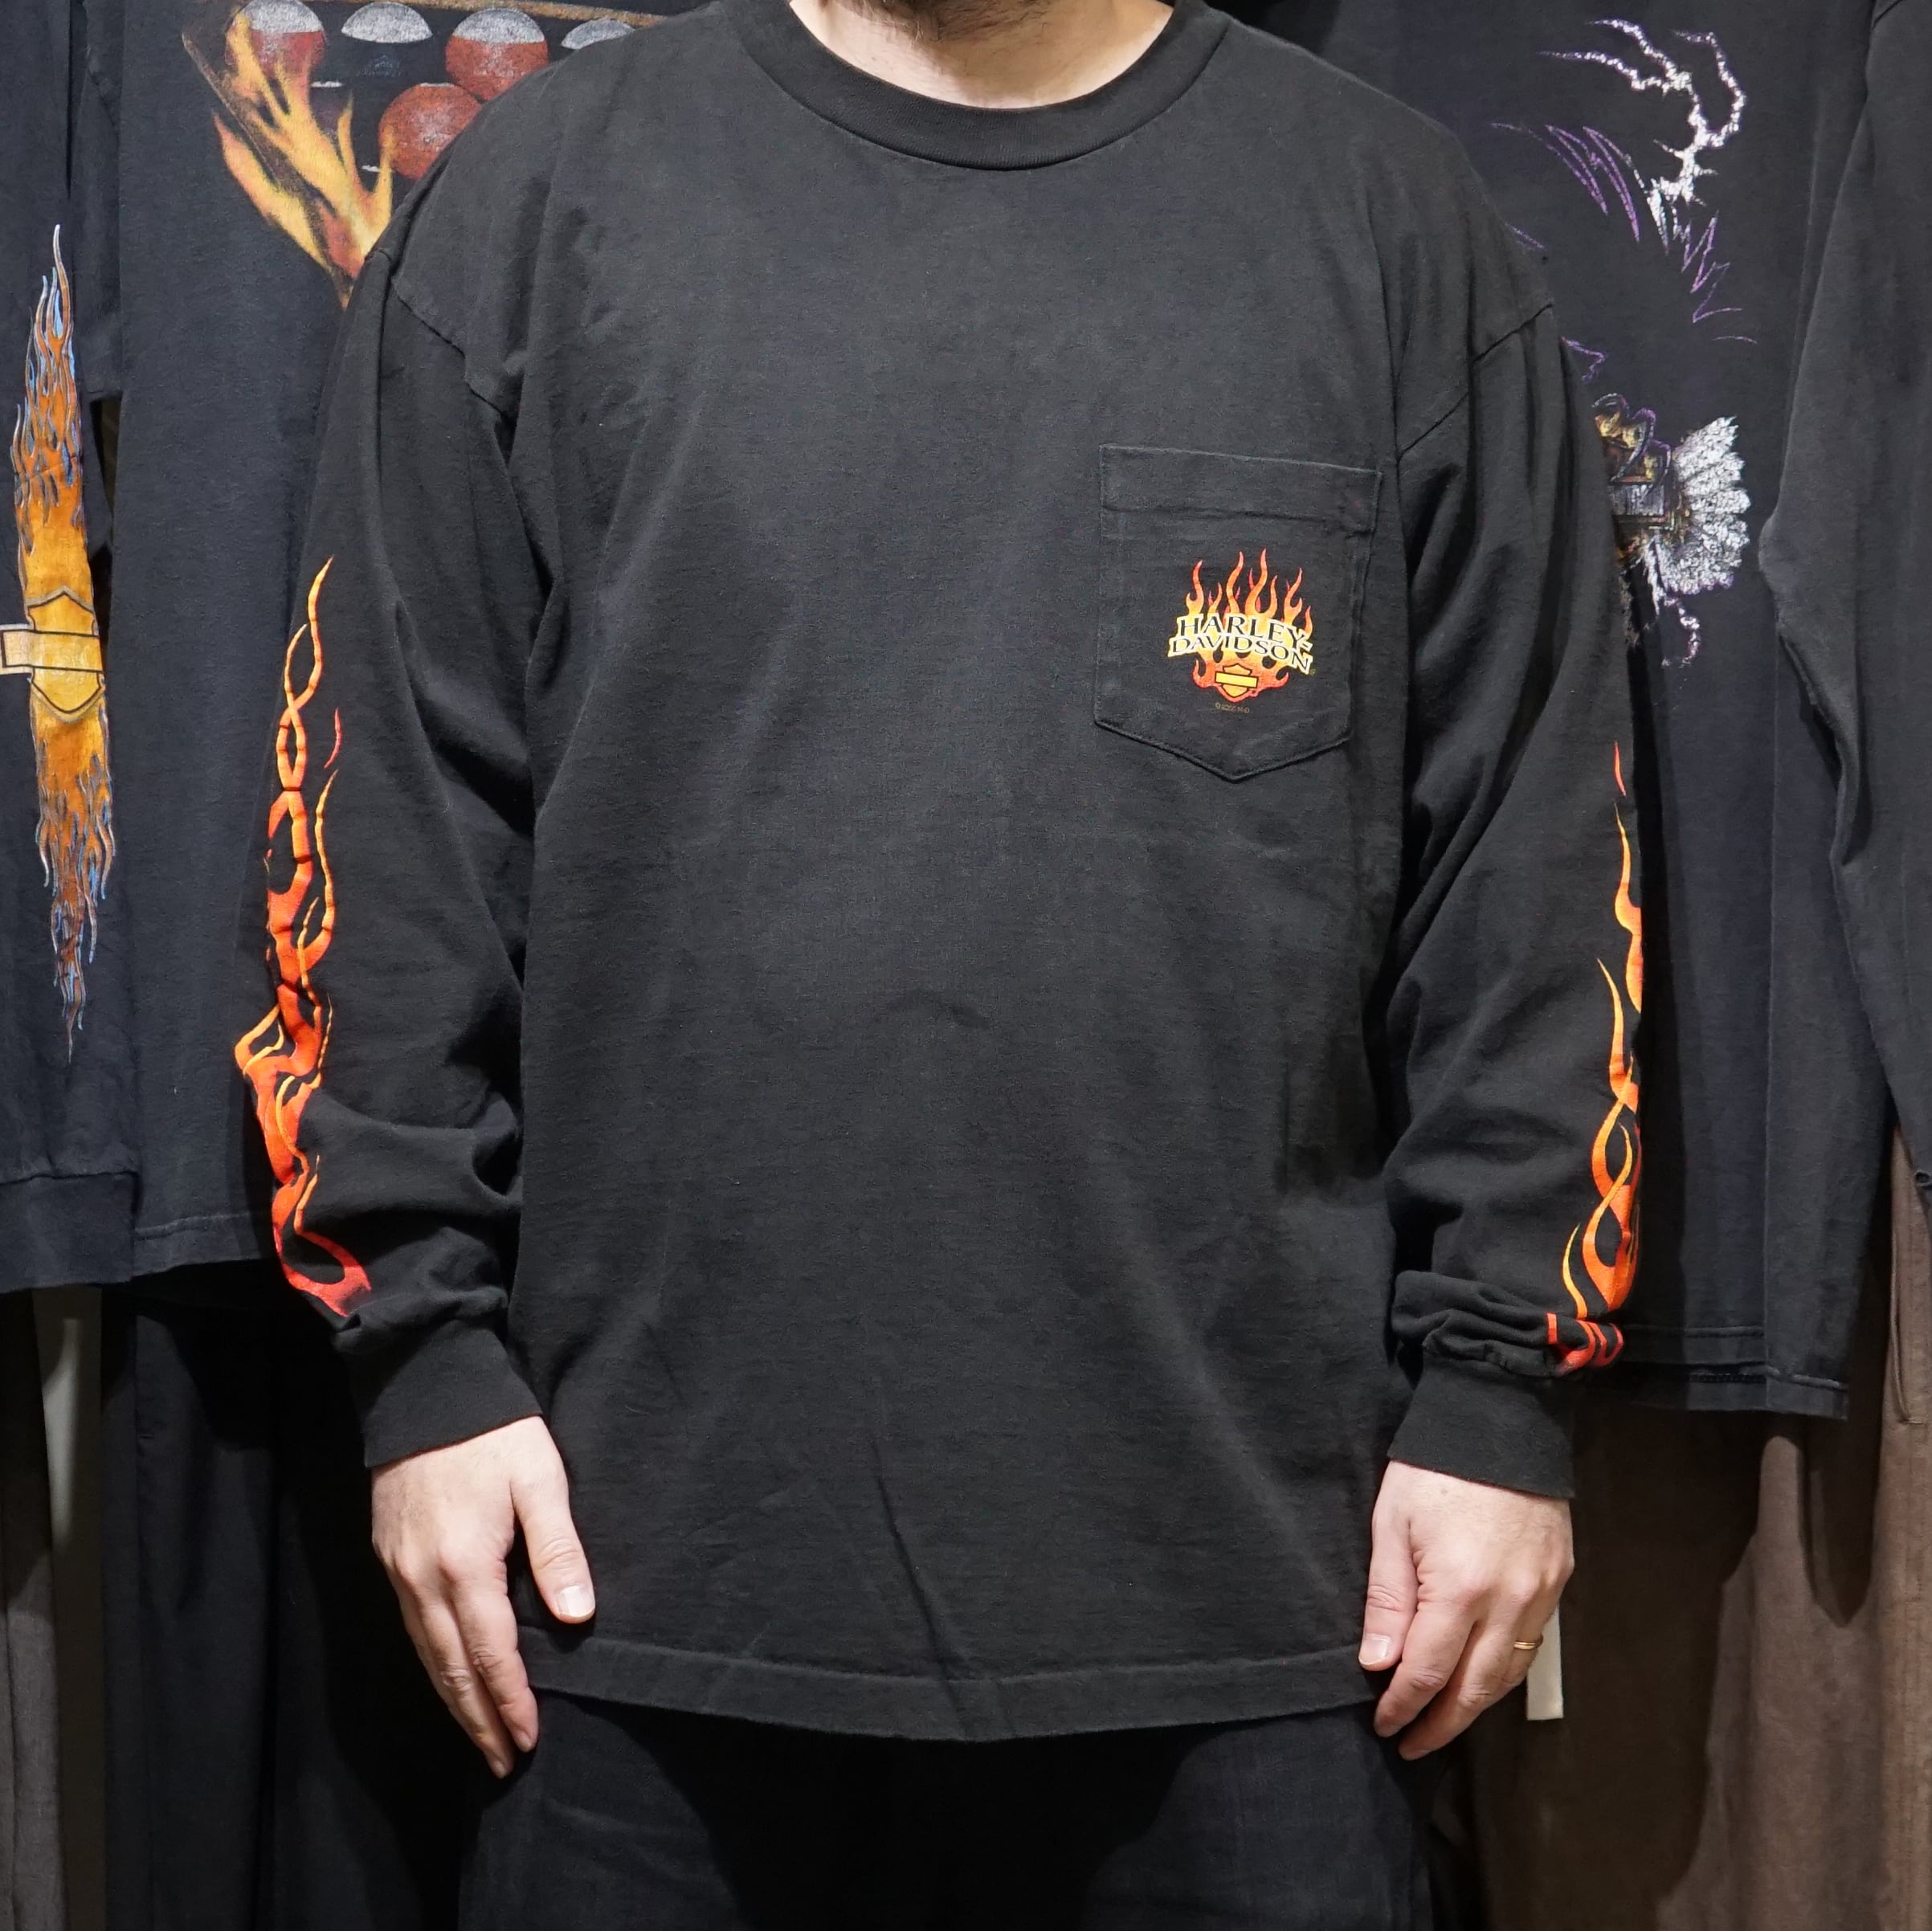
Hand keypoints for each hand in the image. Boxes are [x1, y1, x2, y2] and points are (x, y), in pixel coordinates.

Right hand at [371, 1415, 593, 1776]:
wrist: (423, 1385)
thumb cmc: (493, 1431)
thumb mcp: (539, 1479)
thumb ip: (558, 1548)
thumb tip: (576, 1616)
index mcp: (464, 1566)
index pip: (491, 1653)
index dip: (510, 1701)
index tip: (528, 1741)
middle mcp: (422, 1579)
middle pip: (450, 1669)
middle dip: (479, 1719)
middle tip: (504, 1762)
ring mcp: (398, 1570)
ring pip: (425, 1654)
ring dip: (453, 1699)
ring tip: (480, 1734)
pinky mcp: (387, 1555)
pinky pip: (411, 1628)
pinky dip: (432, 1663)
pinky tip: (448, 1675)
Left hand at [1357, 1459, 1571, 1759]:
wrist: (1502, 1417)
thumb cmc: (1434, 1467)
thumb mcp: (1392, 1526)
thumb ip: (1388, 1600)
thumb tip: (1378, 1666)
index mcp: (1460, 1589)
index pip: (1427, 1671)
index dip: (1403, 1706)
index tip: (1384, 1726)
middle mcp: (1509, 1602)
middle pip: (1475, 1689)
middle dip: (1441, 1723)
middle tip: (1412, 1744)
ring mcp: (1541, 1593)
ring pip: (1509, 1674)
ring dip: (1475, 1705)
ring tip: (1442, 1720)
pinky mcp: (1559, 1579)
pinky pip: (1532, 1644)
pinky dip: (1504, 1671)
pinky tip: (1481, 1677)